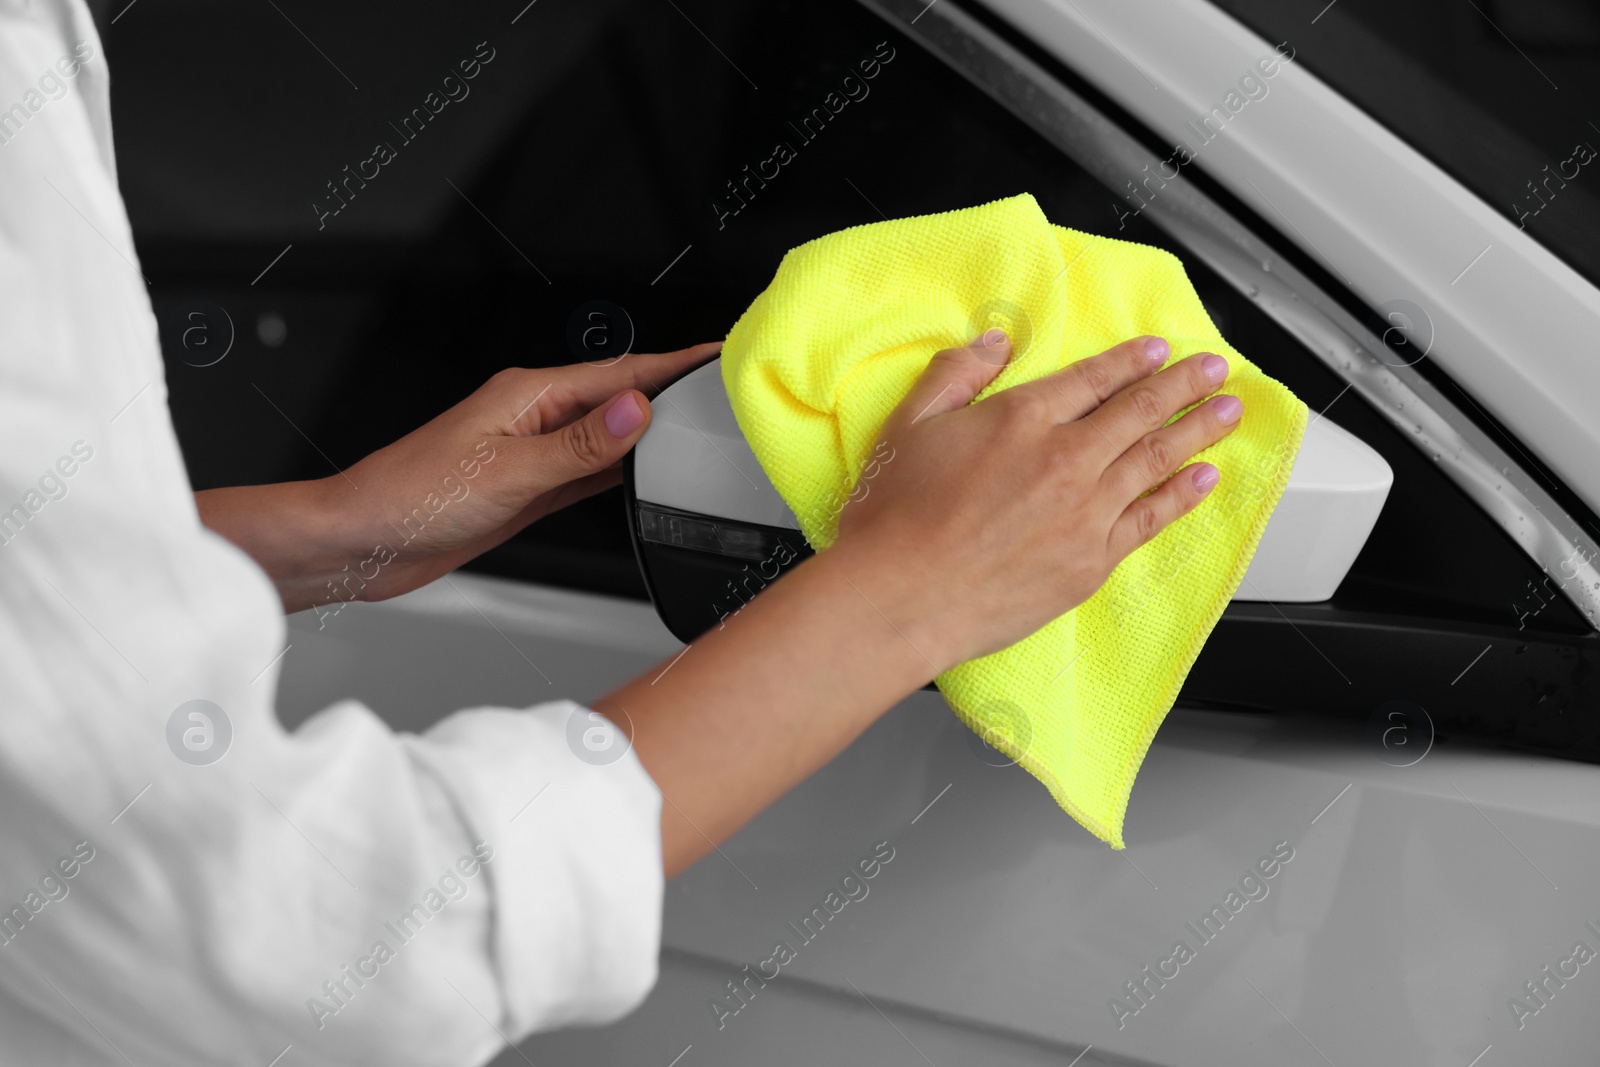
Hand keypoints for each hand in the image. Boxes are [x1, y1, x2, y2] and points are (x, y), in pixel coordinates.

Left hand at [197, 342, 719, 612]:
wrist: (363, 542)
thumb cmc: (410, 497)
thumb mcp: (508, 471)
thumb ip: (580, 446)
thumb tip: (636, 411)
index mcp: (529, 395)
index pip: (620, 374)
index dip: (674, 365)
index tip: (717, 356)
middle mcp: (533, 417)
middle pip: (619, 400)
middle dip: (671, 395)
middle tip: (722, 394)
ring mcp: (530, 452)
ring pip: (606, 437)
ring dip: (648, 434)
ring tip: (696, 430)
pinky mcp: (526, 487)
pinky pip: (587, 472)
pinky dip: (619, 472)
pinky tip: (641, 475)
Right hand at [831, 330, 1241, 673]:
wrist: (901, 597)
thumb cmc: (896, 518)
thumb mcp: (909, 423)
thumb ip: (956, 374)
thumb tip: (993, 342)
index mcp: (1021, 418)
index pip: (1092, 379)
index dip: (1130, 361)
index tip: (1160, 350)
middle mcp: (1064, 459)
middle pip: (1138, 412)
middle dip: (1183, 385)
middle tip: (1214, 367)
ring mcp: (1085, 512)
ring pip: (1156, 460)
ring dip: (1198, 430)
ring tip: (1229, 410)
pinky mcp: (1091, 561)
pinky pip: (1150, 518)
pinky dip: (1183, 494)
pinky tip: (1205, 478)